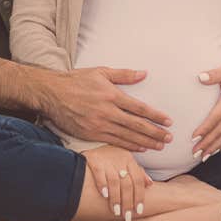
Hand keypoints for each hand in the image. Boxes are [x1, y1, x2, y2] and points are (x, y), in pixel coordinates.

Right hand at [43, 67, 172, 151]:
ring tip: (159, 146)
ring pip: (127, 136)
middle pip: (137, 125)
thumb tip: (144, 74)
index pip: (139, 108)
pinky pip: (114, 142)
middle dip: (155, 132)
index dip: (155, 116)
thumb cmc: (76, 80)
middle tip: (169, 138)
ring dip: (145, 142)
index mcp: (111, 95)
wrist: (52, 93)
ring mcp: (99, 124)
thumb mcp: (100, 72)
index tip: (168, 121)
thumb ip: (124, 75)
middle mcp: (107, 111)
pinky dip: (128, 146)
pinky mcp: (91, 134)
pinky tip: (139, 148)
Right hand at [82, 145, 151, 220]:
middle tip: (127, 216)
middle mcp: (119, 158)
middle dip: (128, 202)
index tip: (139, 211)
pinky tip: (104, 196)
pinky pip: (99, 173)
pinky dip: (102, 185)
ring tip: (115, 211)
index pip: (138, 180)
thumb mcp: (126, 160)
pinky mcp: (93, 159)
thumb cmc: (110, 156)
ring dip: (116, 198)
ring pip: (114, 181)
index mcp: (129, 159)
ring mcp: (106, 159)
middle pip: (127, 184)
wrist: (93, 141)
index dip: (139, 196)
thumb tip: (150, 184)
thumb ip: (138, 172)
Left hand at [190, 54, 220, 159]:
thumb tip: (200, 77)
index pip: (216, 117)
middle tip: (195, 153)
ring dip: (214, 147)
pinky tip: (218, 151)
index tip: (194, 137)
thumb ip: (214, 74)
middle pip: (220, 131)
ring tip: (203, 157)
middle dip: (207, 143)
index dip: (205, 128)